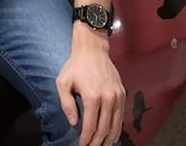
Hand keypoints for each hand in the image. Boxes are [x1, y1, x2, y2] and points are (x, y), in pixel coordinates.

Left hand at [56, 30, 124, 145]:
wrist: (92, 49)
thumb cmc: (75, 66)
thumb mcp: (63, 82)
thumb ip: (67, 104)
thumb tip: (74, 122)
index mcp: (92, 97)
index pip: (90, 126)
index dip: (86, 139)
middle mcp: (107, 98)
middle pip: (104, 128)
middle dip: (97, 142)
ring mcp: (117, 96)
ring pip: (116, 125)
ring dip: (109, 139)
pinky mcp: (122, 93)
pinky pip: (121, 116)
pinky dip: (117, 128)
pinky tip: (112, 135)